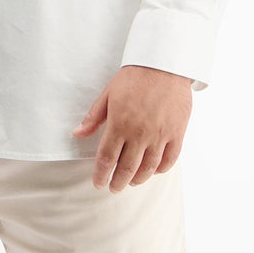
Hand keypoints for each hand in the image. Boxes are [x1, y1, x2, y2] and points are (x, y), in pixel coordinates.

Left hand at [71, 64, 192, 190]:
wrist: (164, 64)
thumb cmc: (134, 77)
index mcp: (120, 124)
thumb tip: (77, 134)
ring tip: (131, 182)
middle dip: (118, 182)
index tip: (99, 183)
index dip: (101, 175)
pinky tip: (153, 171)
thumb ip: (93, 118)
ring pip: (148, 168)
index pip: (107, 158)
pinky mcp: (177, 133)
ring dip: (138, 179)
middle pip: (127, 168)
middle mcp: (140, 133)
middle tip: (113, 188)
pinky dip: (160, 169)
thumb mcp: (108, 94)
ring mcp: (160, 135)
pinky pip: (169, 159)